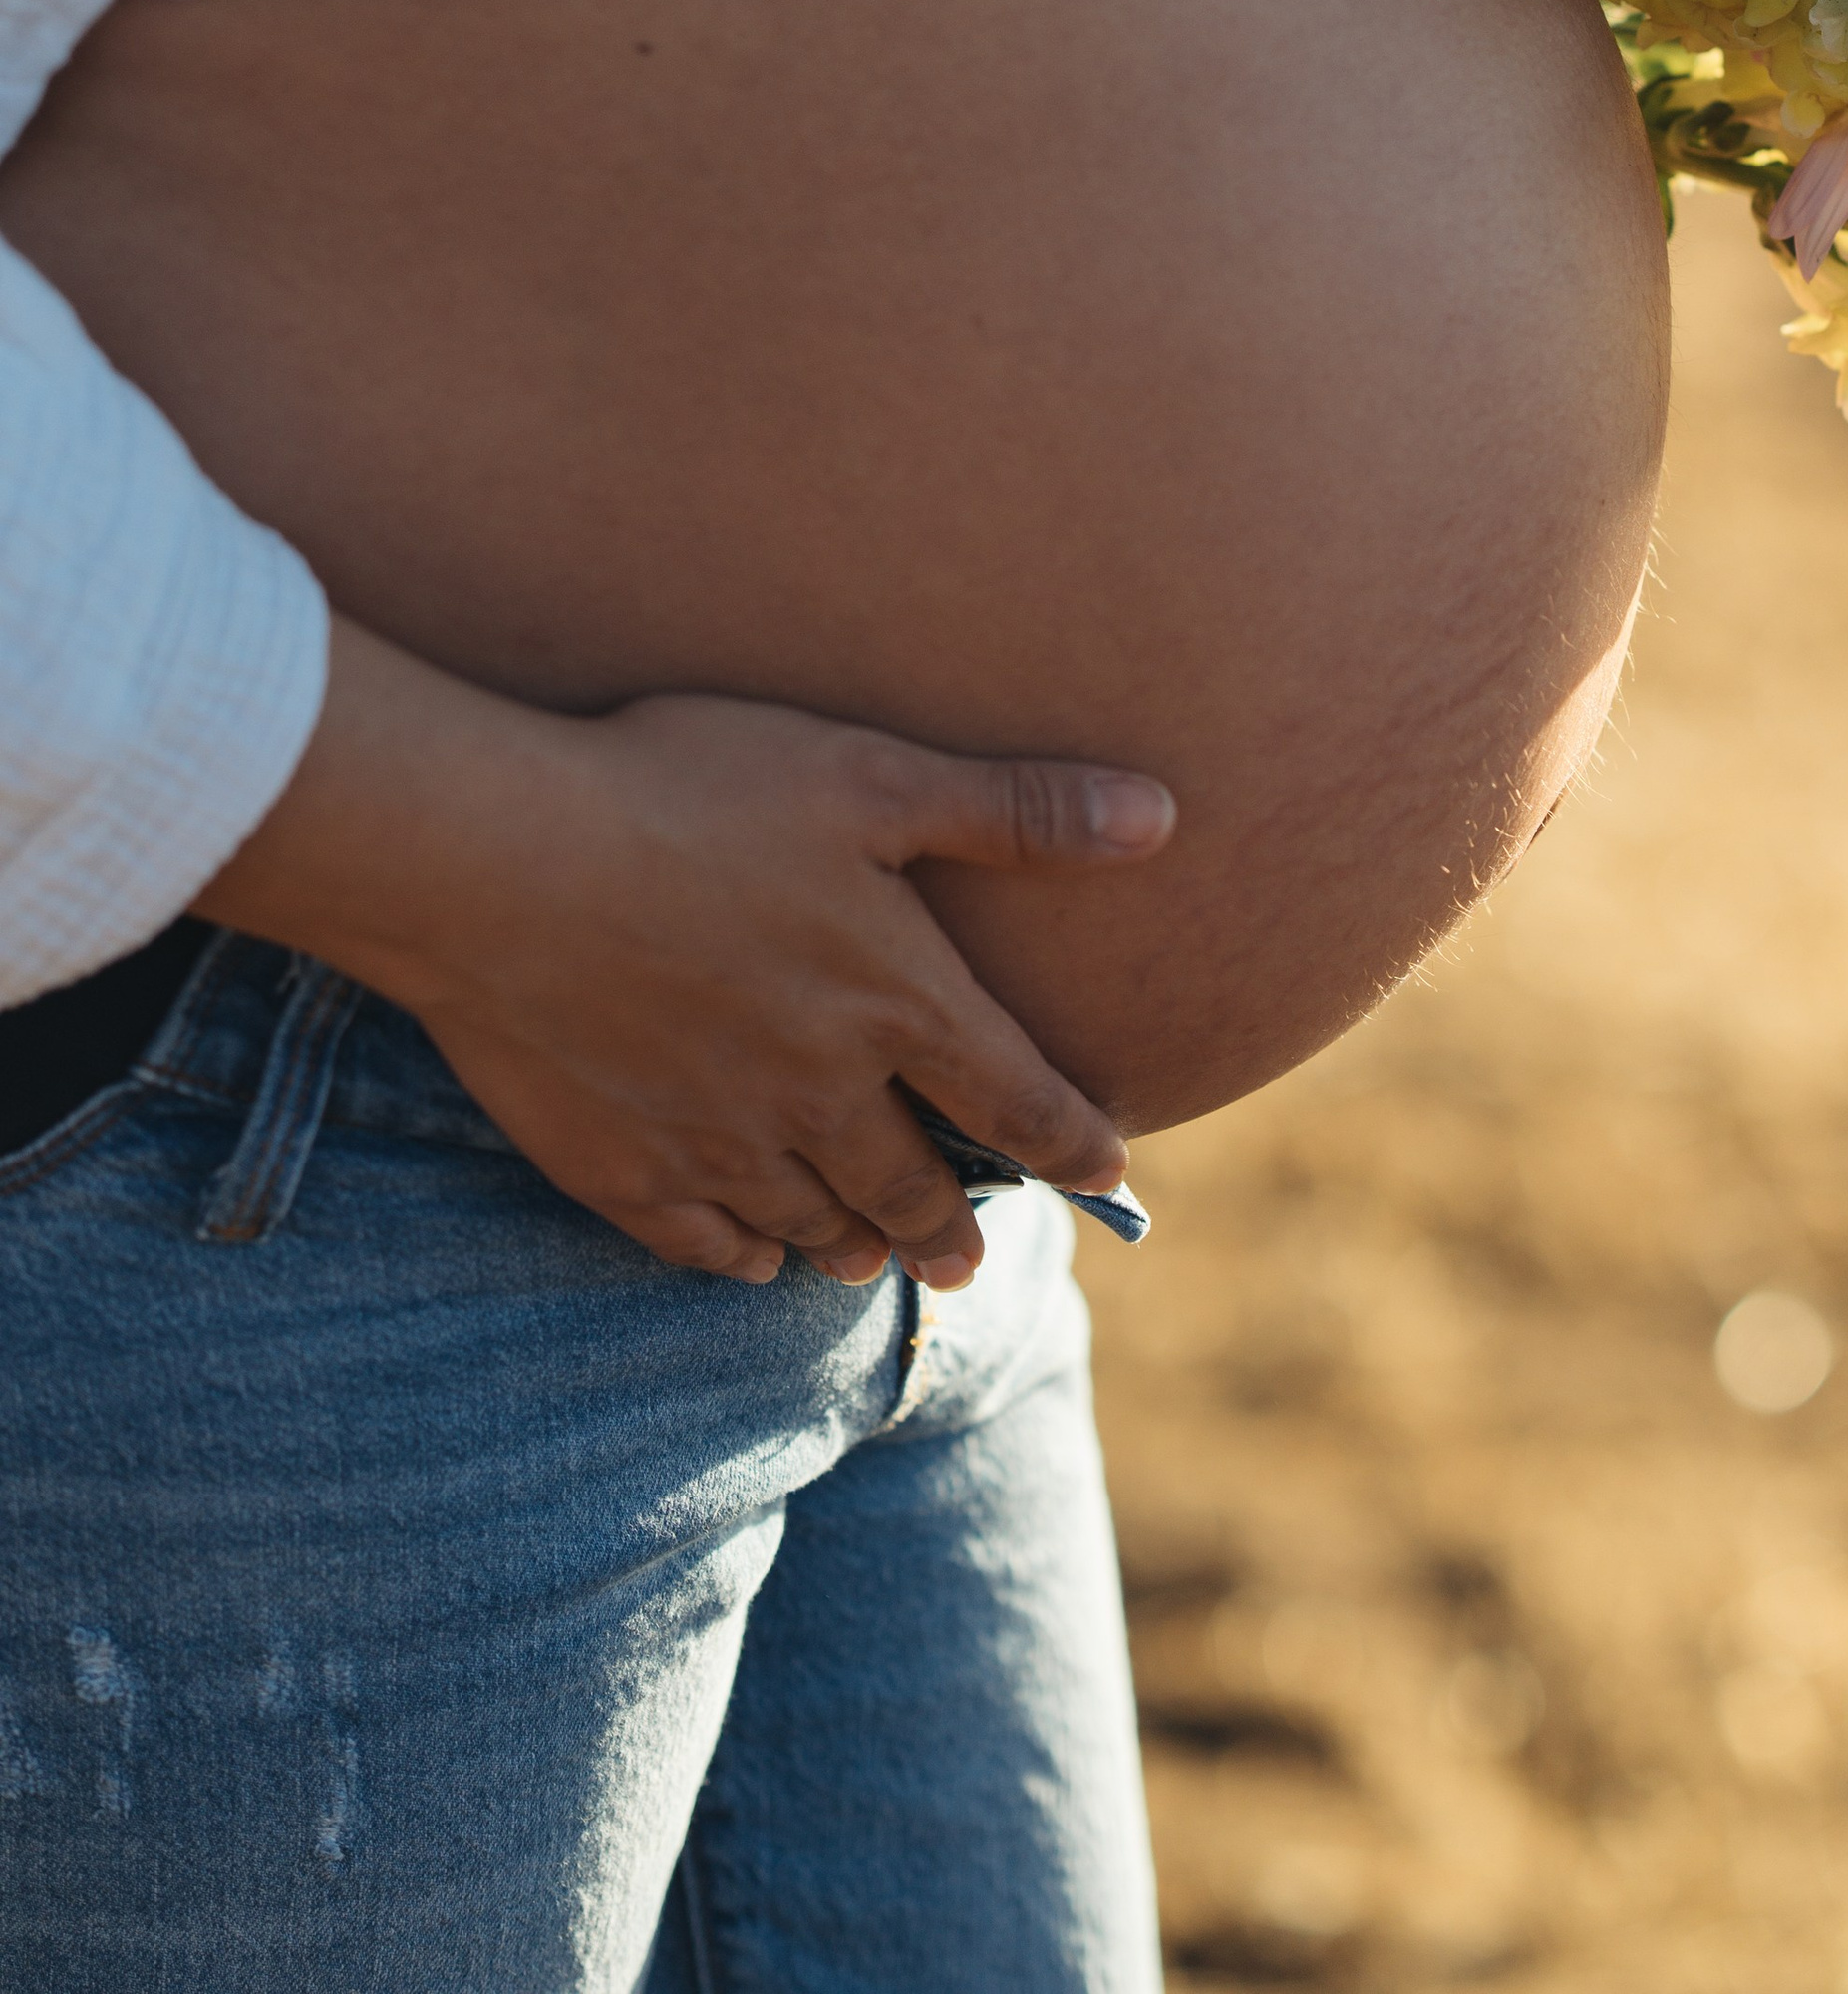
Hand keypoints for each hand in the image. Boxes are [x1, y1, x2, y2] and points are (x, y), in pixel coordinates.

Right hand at [197, 622, 1174, 1291]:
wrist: (499, 860)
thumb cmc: (688, 792)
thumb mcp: (870, 775)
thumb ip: (1017, 810)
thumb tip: (1163, 819)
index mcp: (895, 1003)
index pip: (1017, 1098)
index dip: (1074, 1141)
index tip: (1111, 1175)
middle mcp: (821, 1096)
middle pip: (915, 1188)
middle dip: (956, 1225)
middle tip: (973, 1257)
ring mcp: (717, 1145)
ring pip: (811, 1224)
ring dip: (855, 1243)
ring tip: (870, 1255)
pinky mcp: (621, 1169)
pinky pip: (703, 1245)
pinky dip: (740, 1256)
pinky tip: (748, 1254)